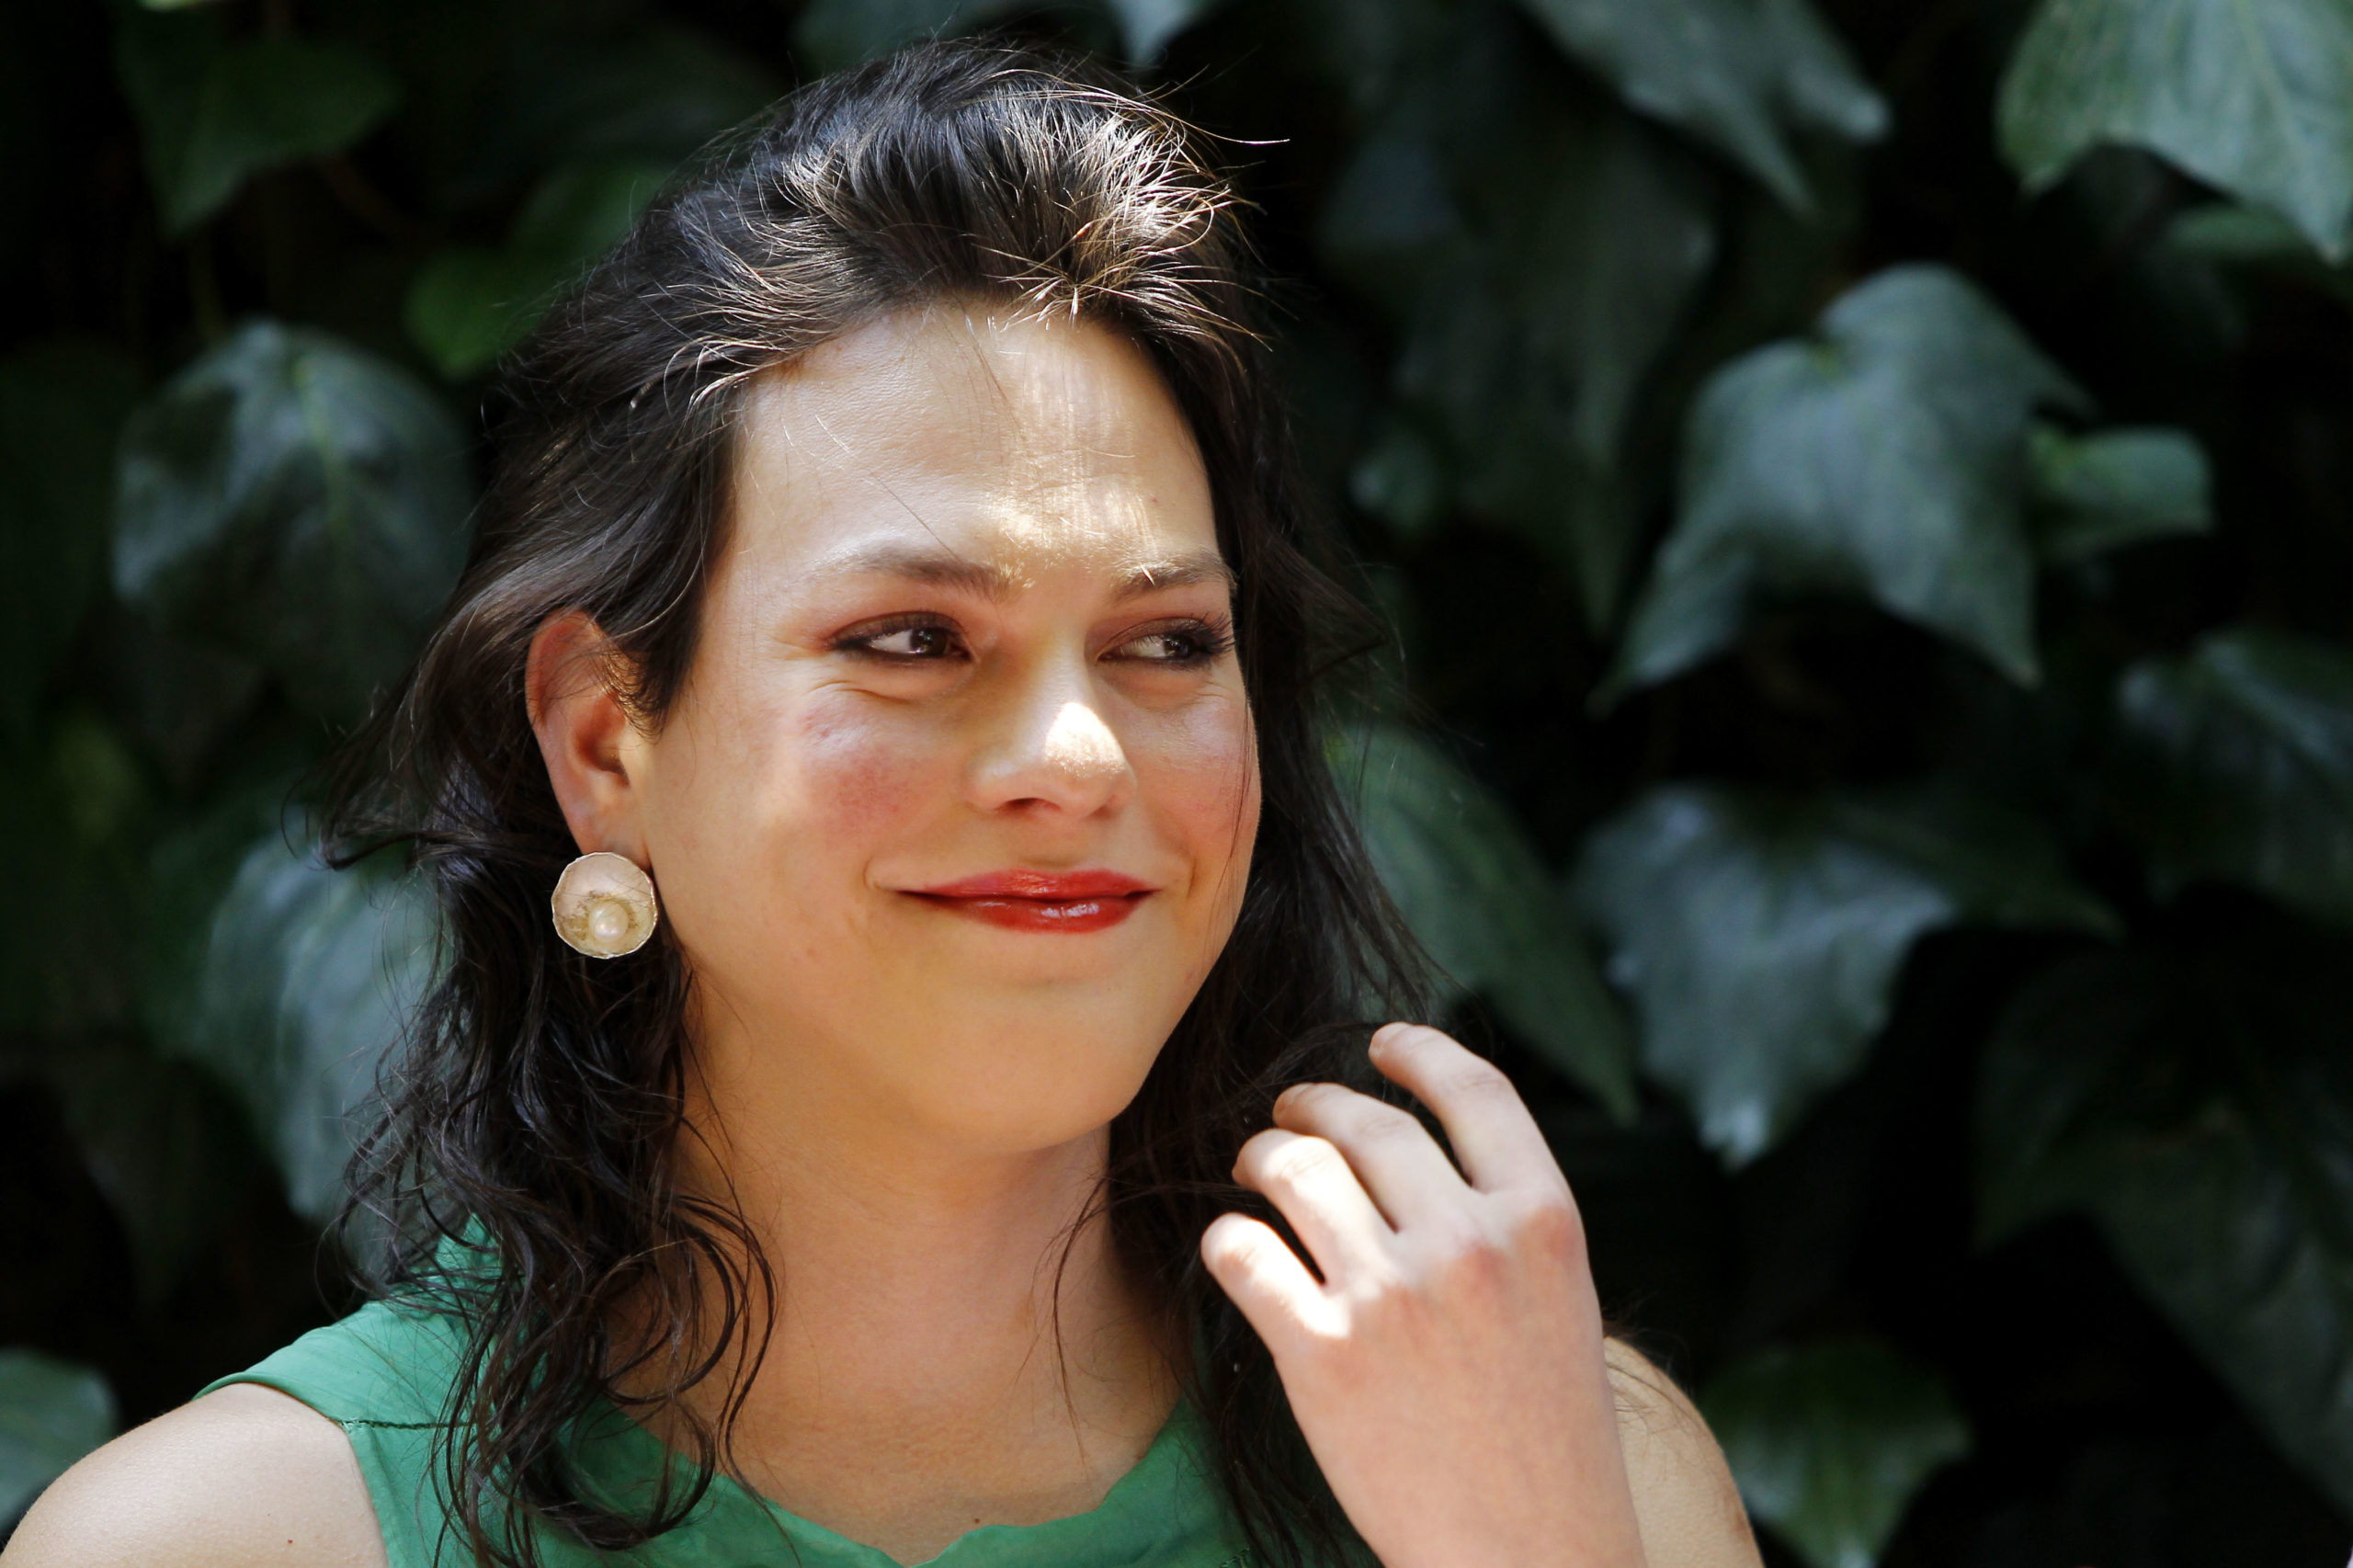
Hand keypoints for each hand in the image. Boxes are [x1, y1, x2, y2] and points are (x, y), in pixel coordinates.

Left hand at [1201, 1023, 1647, 1567]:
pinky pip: (1244, 1251)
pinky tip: (1234, 1250)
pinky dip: (1228, 1240)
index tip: (1382, 1044)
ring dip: (1263, 1158)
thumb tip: (1423, 1153)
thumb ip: (1505, 1225)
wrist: (1530, 1557)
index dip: (1420, 1051)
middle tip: (1291, 1116)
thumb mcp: (1562, 1307)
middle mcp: (1471, 1244)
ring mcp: (1394, 1297)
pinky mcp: (1322, 1355)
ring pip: (1295, 1170)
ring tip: (1255, 1170)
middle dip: (1315, 1105)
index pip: (1476, 1092)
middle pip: (1368, 1123)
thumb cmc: (1546, 1442)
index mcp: (1545, 1223)